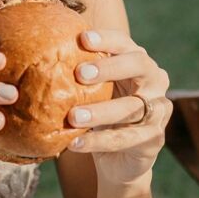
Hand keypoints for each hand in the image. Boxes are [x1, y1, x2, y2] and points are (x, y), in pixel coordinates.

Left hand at [66, 28, 170, 187]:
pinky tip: (75, 142)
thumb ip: (79, 75)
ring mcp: (159, 111)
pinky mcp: (154, 139)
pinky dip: (99, 141)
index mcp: (139, 62)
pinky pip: (125, 139)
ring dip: (101, 111)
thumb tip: (39, 52)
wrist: (119, 159)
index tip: (83, 38)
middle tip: (80, 73)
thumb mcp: (93, 92)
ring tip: (73, 116)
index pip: (126, 44)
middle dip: (110, 67)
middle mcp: (155, 82)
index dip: (107, 40)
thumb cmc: (102, 113)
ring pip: (132, 108)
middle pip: (139, 66)